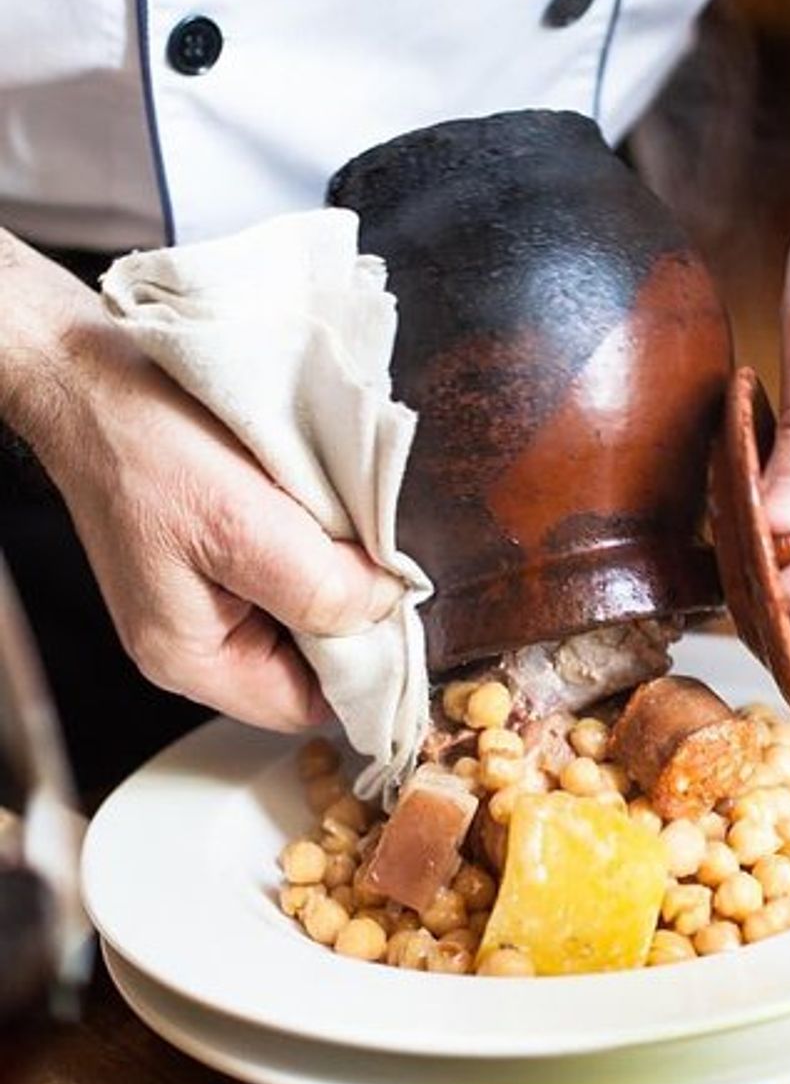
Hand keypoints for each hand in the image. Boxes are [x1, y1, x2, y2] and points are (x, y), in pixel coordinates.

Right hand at [4, 250, 400, 730]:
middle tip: (373, 555)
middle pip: (311, 662)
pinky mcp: (219, 557)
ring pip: (306, 612)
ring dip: (336, 573)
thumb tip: (385, 607)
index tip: (399, 611)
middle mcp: (199, 641)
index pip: (307, 705)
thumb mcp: (241, 525)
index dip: (362, 668)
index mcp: (192, 658)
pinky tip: (317, 510)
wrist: (95, 377)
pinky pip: (289, 571)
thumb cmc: (146, 447)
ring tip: (338, 524)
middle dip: (351, 613)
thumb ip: (318, 586)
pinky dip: (315, 546)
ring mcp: (208, 600)